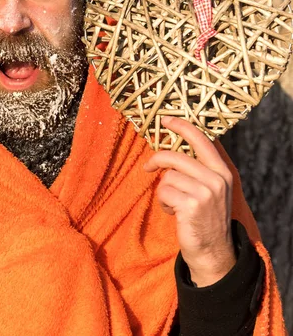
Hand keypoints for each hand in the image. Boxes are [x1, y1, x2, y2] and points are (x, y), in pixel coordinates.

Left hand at [143, 116, 235, 286]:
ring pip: (167, 177)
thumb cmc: (204, 217)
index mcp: (222, 171)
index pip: (202, 140)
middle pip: (175, 157)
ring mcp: (205, 192)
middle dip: (157, 161)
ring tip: (174, 204)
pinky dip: (163, 203)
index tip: (165, 119)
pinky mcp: (191, 204)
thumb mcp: (209, 189)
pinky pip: (163, 192)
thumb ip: (197, 169)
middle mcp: (217, 179)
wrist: (212, 250)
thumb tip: (172, 148)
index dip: (182, 127)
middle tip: (147, 167)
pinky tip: (174, 213)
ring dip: (164, 191)